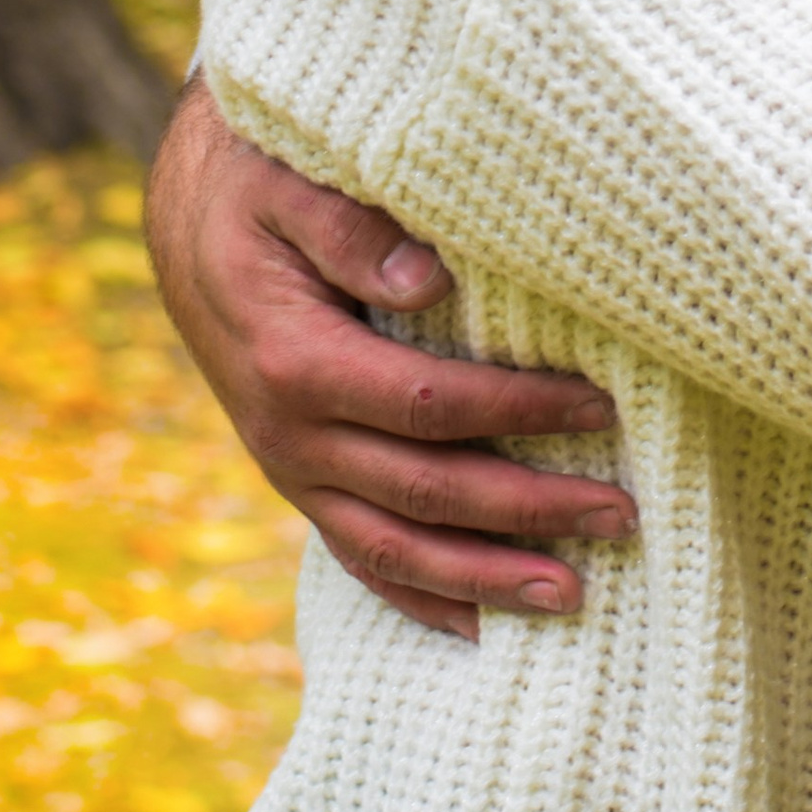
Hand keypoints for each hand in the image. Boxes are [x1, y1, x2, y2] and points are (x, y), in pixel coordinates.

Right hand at [146, 77, 636, 638]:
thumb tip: (427, 274)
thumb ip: (350, 227)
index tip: (601, 406)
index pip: (429, 404)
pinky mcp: (302, 484)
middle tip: (623, 516)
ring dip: (485, 579)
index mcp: (297, 360)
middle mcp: (291, 435)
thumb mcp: (288, 182)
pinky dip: (421, 599)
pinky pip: (359, 558)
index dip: (518, 410)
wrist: (188, 222)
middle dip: (528, 512)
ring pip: (393, 549)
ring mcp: (293, 471)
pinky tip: (481, 629)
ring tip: (575, 597)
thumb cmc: (257, 185)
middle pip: (426, 492)